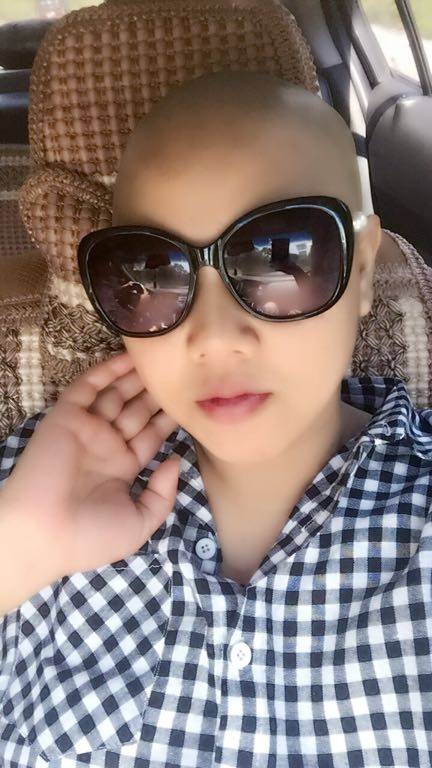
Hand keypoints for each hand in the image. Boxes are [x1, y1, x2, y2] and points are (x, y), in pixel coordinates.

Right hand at [0, 351, 180, 578]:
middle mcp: (107, 444)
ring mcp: (87, 429)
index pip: (151, 435)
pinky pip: (88, 387)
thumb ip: (163, 493)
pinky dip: (106, 371)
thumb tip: (176, 459)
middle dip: (156, 393)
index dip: (170, 418)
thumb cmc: (90, 537)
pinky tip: (129, 357)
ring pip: (116, 395)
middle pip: (137, 411)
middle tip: (180, 372)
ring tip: (160, 356)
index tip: (192, 400)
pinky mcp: (67, 417)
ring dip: (136, 377)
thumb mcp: (140, 523)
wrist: (44, 534)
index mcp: (123, 468)